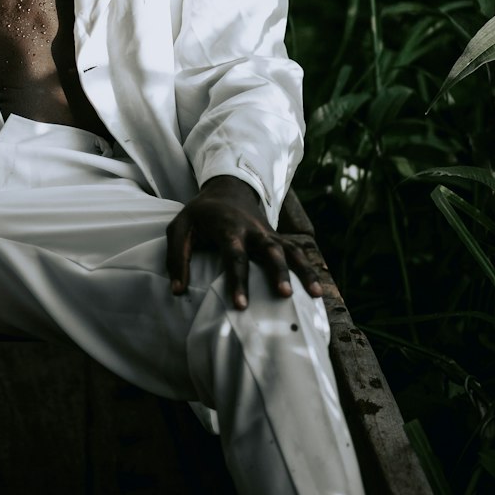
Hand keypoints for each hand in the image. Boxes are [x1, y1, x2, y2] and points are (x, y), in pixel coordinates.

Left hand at [165, 174, 322, 308]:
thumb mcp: (179, 227)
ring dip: (304, 270)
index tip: (241, 305)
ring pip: (291, 250)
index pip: (234, 256)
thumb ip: (177, 257)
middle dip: (278, 273)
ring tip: (317, 294)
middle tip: (285, 295)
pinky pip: (297, 251)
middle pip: (270, 251)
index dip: (238, 280)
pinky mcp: (277, 238)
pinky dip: (309, 267)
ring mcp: (269, 233)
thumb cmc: (200, 214)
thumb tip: (178, 291)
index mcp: (228, 228)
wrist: (227, 189)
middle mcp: (253, 230)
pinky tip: (317, 288)